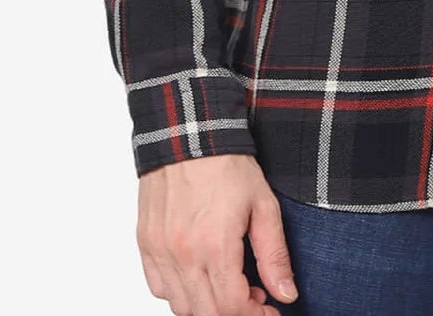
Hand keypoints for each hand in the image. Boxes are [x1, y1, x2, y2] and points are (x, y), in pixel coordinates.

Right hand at [137, 153, 297, 314]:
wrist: (189, 134)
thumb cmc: (227, 165)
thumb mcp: (263, 205)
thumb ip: (274, 254)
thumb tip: (286, 293)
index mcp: (215, 246)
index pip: (232, 308)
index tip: (270, 309)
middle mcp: (182, 256)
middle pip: (206, 314)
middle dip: (234, 312)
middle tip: (254, 295)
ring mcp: (160, 252)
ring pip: (180, 306)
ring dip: (207, 305)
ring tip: (228, 283)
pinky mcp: (146, 244)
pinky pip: (158, 287)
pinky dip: (180, 292)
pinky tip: (199, 274)